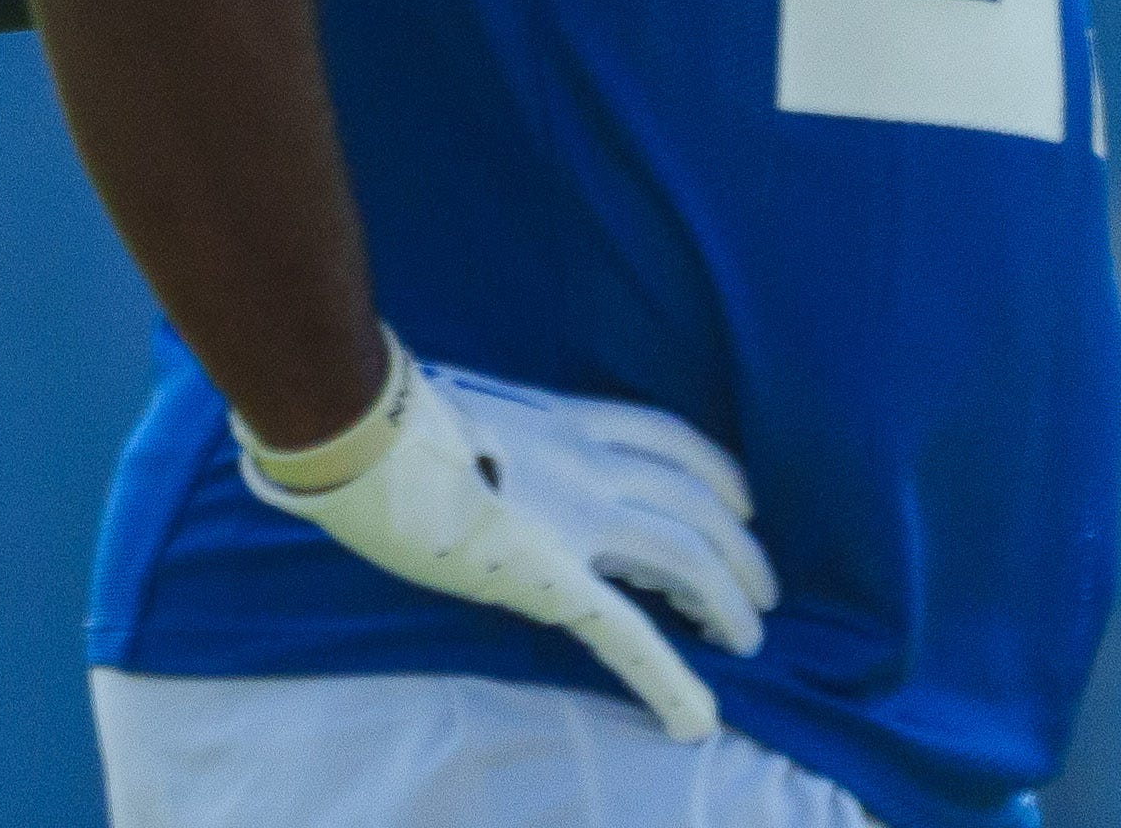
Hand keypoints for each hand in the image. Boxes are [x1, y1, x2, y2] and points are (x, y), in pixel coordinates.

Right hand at [240, 355, 772, 743]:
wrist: (359, 425)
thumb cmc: (384, 414)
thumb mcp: (469, 405)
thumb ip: (501, 433)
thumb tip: (488, 459)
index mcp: (563, 419)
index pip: (668, 439)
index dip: (716, 473)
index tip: (739, 503)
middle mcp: (586, 461)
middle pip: (695, 500)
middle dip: (739, 549)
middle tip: (761, 589)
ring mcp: (574, 516)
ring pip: (687, 556)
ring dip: (728, 602)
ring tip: (747, 637)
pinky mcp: (550, 577)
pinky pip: (629, 632)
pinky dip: (671, 678)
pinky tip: (699, 714)